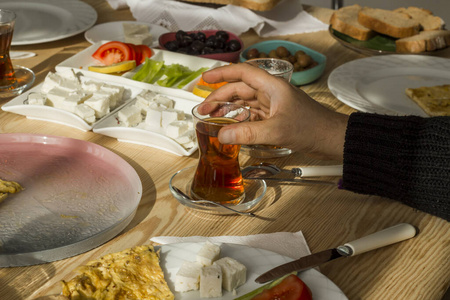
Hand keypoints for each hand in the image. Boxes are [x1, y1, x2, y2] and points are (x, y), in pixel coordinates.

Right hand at [202, 63, 348, 160]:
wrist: (332, 139)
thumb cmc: (312, 128)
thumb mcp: (277, 130)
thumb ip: (247, 133)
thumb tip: (222, 135)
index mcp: (272, 86)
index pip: (242, 73)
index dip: (222, 74)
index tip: (205, 78)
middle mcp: (271, 93)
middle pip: (239, 89)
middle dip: (219, 98)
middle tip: (203, 110)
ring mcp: (273, 106)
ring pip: (244, 103)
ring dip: (228, 110)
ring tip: (211, 119)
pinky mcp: (276, 118)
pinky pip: (252, 116)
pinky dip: (239, 121)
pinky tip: (231, 128)